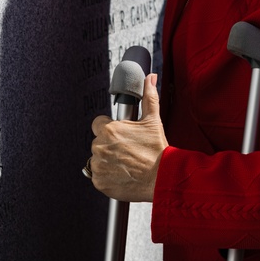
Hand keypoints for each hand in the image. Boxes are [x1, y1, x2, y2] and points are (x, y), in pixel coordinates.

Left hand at [88, 75, 167, 201]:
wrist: (161, 178)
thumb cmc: (157, 150)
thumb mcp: (153, 121)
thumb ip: (149, 97)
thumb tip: (149, 78)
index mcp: (109, 130)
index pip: (98, 124)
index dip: (109, 127)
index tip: (120, 134)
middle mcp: (100, 147)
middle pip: (98, 142)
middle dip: (109, 144)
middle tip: (127, 150)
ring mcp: (98, 165)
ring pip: (98, 159)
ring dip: (108, 160)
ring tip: (126, 163)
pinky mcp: (99, 181)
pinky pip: (98, 176)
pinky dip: (107, 176)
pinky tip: (122, 174)